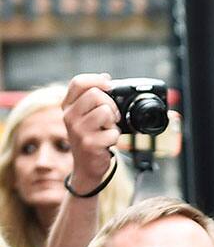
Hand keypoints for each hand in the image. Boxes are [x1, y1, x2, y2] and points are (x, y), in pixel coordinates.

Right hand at [62, 74, 120, 192]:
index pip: (78, 83)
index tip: (108, 85)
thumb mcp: (85, 116)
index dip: (96, 80)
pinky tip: (107, 142)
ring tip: (107, 130)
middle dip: (110, 104)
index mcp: (67, 107)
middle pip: (95, 94)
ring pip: (105, 111)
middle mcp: (69, 117)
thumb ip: (92, 98)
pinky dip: (115, 137)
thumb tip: (105, 78)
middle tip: (111, 116)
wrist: (86, 168)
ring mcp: (78, 131)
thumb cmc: (89, 139)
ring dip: (113, 121)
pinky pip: (112, 132)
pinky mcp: (90, 144)